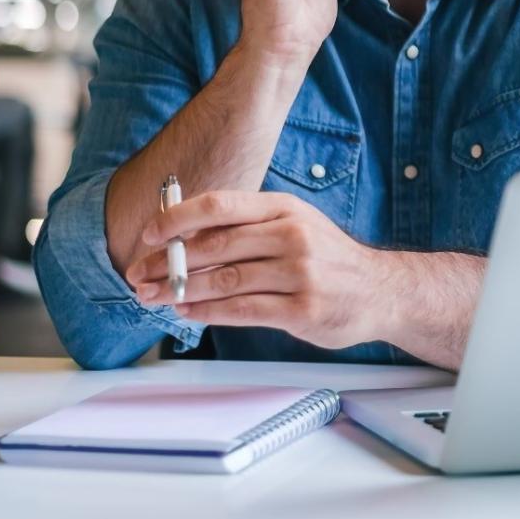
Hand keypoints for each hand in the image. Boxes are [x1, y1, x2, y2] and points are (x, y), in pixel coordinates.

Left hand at [127, 190, 385, 348]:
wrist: (380, 290)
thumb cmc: (327, 258)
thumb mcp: (294, 226)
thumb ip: (247, 229)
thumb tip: (185, 236)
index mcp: (284, 209)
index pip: (220, 205)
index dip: (177, 219)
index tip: (148, 234)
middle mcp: (293, 235)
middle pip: (215, 245)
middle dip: (169, 262)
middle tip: (139, 274)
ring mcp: (300, 273)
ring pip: (224, 281)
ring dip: (180, 291)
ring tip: (154, 297)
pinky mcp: (302, 309)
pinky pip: (242, 310)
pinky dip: (207, 313)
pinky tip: (187, 313)